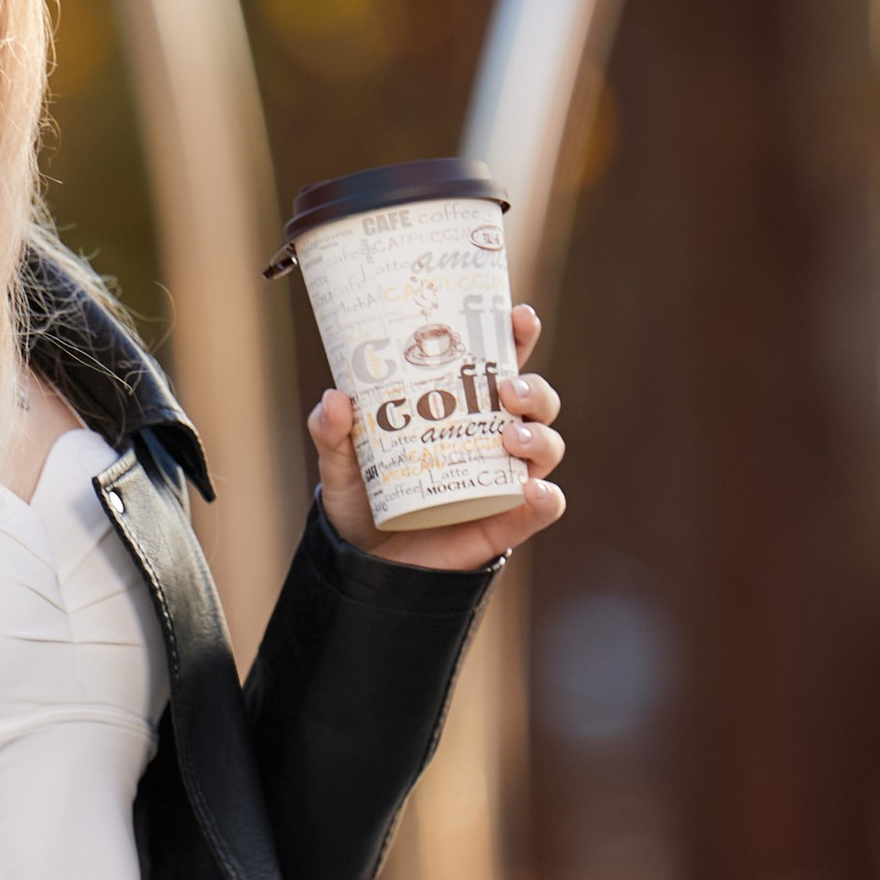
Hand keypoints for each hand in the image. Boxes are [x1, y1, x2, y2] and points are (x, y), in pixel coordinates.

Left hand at [312, 301, 563, 572]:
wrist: (364, 562)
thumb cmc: (364, 495)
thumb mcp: (340, 459)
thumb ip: (332, 430)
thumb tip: (336, 398)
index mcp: (462, 407)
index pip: (501, 362)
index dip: (517, 335)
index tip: (517, 317)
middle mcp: (493, 437)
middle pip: (536, 401)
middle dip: (533, 387)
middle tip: (507, 388)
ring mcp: (504, 479)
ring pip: (547, 447)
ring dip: (539, 436)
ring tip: (509, 437)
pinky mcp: (506, 522)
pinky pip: (541, 508)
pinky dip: (545, 498)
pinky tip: (532, 490)